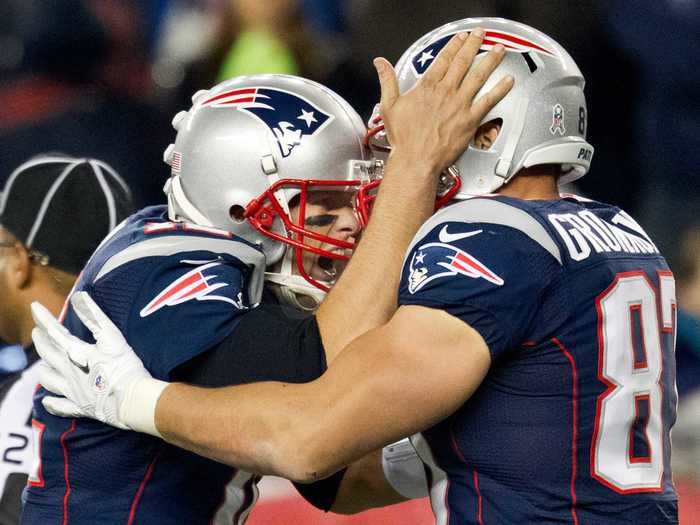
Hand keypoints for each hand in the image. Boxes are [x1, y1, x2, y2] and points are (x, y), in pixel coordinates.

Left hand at [32, 292, 165, 434]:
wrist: (131, 400)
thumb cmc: (124, 367)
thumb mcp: (112, 337)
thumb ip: (93, 316)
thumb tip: (78, 296)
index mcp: (76, 353)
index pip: (55, 332)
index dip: (44, 318)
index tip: (34, 307)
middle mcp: (69, 372)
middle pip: (49, 354)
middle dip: (41, 341)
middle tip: (36, 332)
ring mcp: (73, 391)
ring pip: (49, 380)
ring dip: (44, 371)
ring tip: (42, 366)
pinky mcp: (80, 407)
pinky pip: (60, 406)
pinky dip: (52, 402)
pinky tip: (47, 400)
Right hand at [374, 28, 513, 174]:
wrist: (416, 160)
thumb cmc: (404, 139)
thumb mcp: (389, 106)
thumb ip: (387, 81)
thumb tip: (380, 64)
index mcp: (427, 87)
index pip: (443, 59)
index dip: (454, 45)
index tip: (461, 38)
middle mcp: (445, 92)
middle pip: (462, 62)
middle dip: (473, 45)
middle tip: (480, 35)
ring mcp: (460, 105)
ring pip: (478, 76)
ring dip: (490, 60)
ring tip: (499, 49)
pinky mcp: (470, 120)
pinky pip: (489, 101)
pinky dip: (500, 89)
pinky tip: (508, 81)